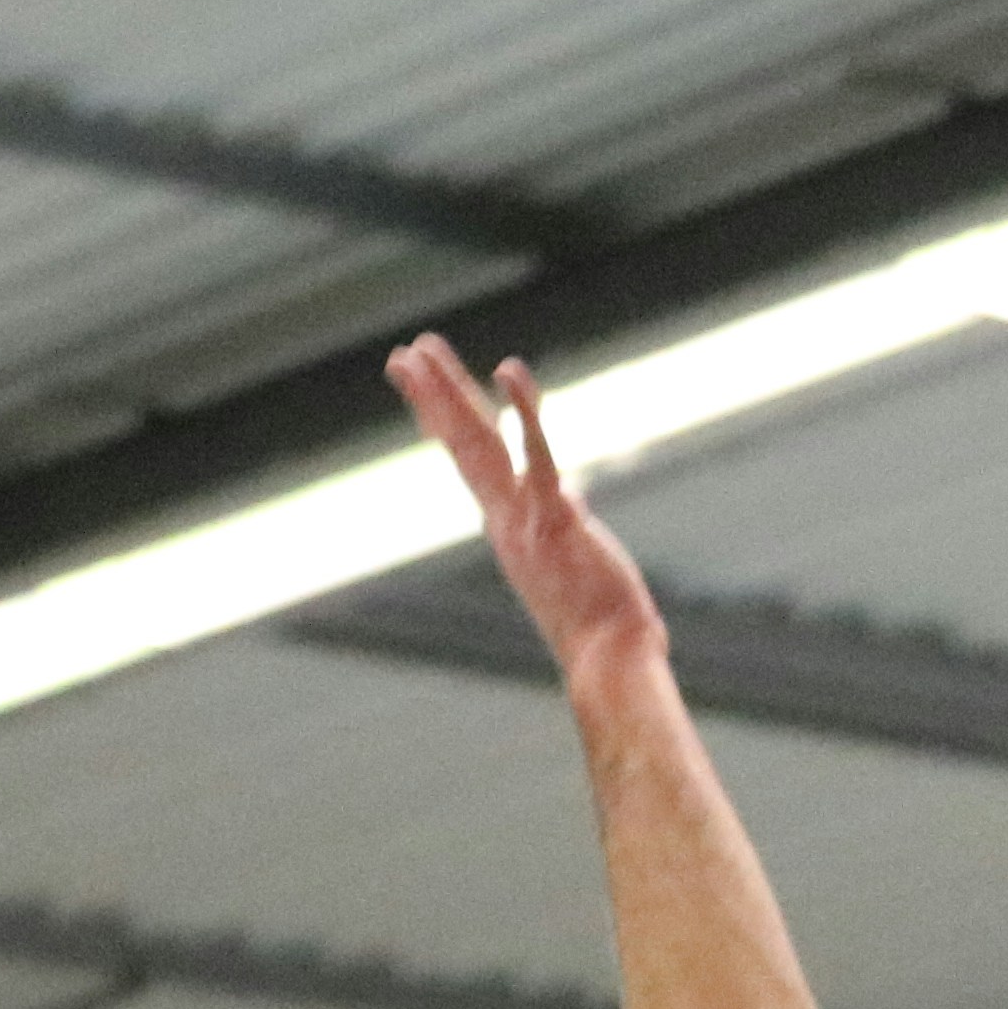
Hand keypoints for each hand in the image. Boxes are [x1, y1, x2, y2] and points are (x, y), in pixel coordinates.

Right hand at [391, 336, 663, 687]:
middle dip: (431, 396)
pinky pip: (536, 454)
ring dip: (449, 392)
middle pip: (460, 443)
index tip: (424, 389)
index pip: (470, 461)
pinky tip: (508, 370)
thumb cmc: (599, 625)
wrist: (605, 658)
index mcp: (506, 525)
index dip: (445, 421)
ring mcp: (524, 516)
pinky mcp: (556, 517)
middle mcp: (505, 517)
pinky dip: (523, 410)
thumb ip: (560, 525)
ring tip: (422, 350)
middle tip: (403, 354)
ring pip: (478, 443)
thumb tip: (564, 501)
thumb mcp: (568, 561)